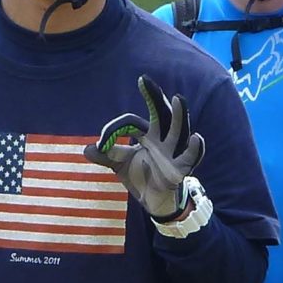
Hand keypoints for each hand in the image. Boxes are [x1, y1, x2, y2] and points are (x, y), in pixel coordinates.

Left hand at [84, 74, 205, 219]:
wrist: (154, 201)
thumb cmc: (141, 176)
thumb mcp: (119, 164)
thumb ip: (105, 155)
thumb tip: (86, 149)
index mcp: (148, 134)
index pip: (131, 122)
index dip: (115, 130)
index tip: (102, 142)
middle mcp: (162, 138)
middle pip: (161, 113)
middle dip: (154, 97)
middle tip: (145, 81)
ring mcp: (173, 152)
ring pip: (178, 130)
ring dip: (179, 116)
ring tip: (178, 98)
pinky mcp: (180, 170)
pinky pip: (190, 158)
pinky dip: (195, 149)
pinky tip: (196, 137)